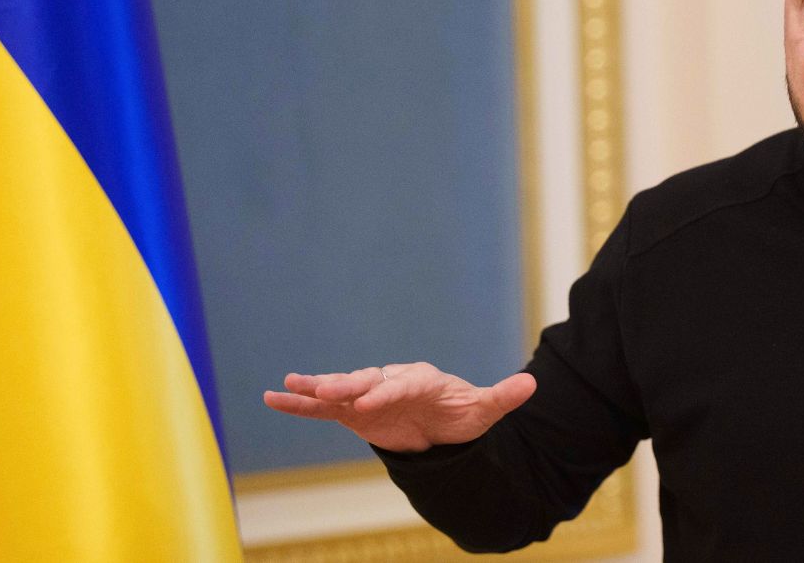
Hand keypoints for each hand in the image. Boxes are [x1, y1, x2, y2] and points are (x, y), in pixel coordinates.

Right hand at [262, 362, 535, 452]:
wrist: (442, 425)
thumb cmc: (461, 414)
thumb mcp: (485, 410)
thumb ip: (503, 397)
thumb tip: (532, 385)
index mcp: (420, 378)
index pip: (401, 384)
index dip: (386, 393)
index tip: (370, 404)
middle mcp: (390, 381)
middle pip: (367, 381)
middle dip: (348, 385)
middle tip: (326, 390)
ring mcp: (368, 395)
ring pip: (341, 390)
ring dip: (317, 388)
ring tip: (288, 386)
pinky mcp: (351, 411)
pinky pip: (322, 407)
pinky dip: (299, 403)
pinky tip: (272, 398)